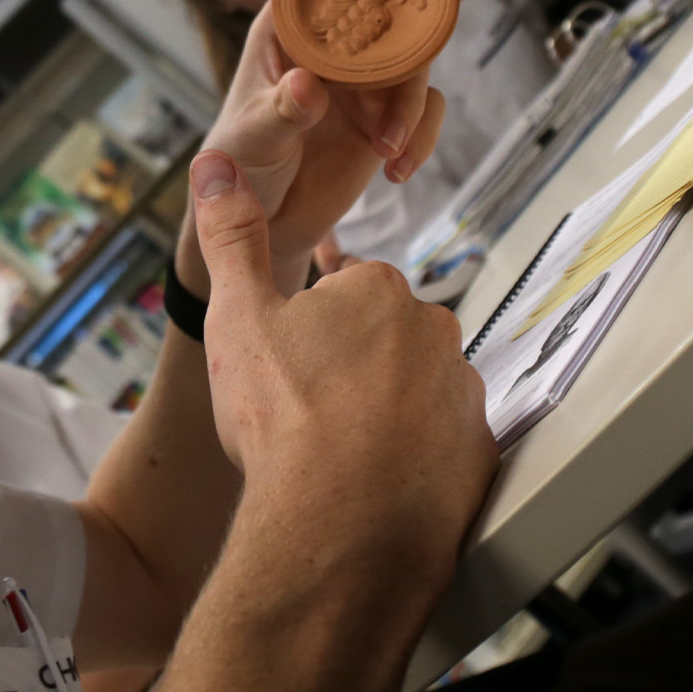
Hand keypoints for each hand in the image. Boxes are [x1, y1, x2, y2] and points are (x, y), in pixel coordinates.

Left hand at [191, 0, 484, 291]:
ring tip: (390, 144)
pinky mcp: (386, 118)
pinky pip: (424, 114)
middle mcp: (331, 46)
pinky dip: (419, 138)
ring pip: (415, 61)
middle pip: (390, 2)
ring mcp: (363, 82)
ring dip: (413, 103)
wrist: (262, 224)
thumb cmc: (239, 164)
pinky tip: (395, 167)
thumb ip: (280, 110)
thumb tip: (308, 87)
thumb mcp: (251, 135)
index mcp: (289, 28)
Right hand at [191, 150, 496, 567]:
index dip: (309, 320)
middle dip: (350, 362)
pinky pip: (441, 444)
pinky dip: (413, 456)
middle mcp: (434, 332)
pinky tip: (373, 479)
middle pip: (385, 338)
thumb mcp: (238, 315)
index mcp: (378, 291)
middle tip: (305, 406)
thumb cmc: (285, 420)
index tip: (288, 357)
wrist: (337, 526)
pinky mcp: (476, 453)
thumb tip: (215, 164)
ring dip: (384, 408)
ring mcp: (462, 394)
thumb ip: (231, 236)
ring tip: (335, 449)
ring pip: (415, 389)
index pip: (346, 286)